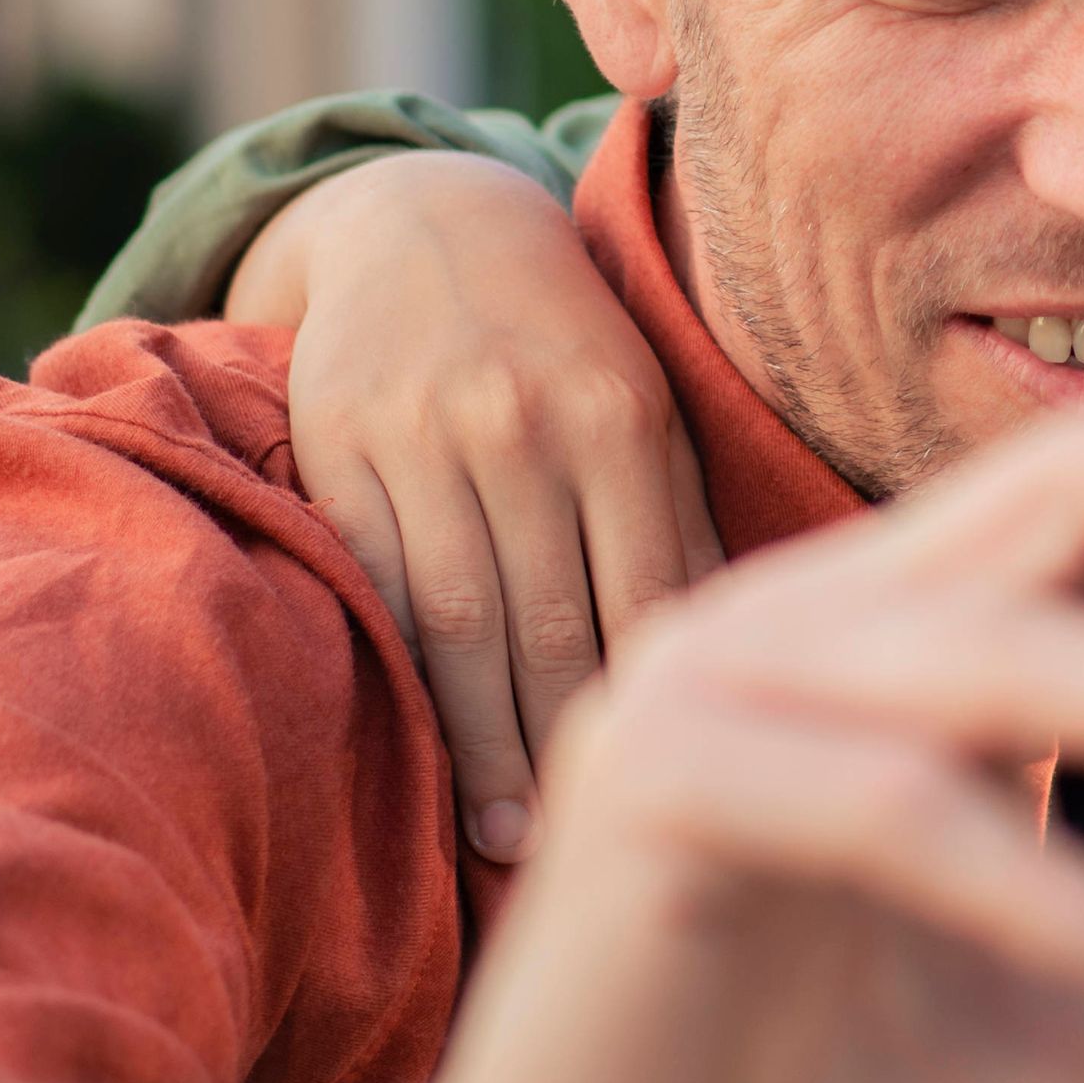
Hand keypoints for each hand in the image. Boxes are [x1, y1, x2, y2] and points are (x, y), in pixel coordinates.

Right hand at [236, 150, 717, 860]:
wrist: (424, 223)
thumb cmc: (564, 344)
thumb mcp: (645, 405)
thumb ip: (681, 520)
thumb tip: (744, 666)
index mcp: (625, 417)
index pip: (653, 592)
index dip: (662, 706)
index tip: (677, 799)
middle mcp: (528, 424)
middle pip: (553, 624)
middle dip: (569, 749)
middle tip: (583, 858)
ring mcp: (427, 435)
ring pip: (461, 621)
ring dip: (483, 742)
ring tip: (504, 841)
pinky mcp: (340, 444)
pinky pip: (376, 585)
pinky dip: (403, 677)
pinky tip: (423, 751)